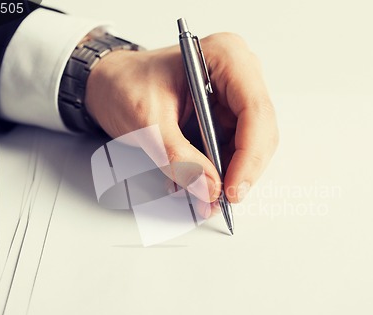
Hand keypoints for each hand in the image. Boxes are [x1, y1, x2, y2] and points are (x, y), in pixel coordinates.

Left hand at [85, 33, 277, 203]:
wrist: (112, 83)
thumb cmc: (126, 84)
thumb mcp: (146, 121)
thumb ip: (178, 158)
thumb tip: (209, 188)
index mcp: (225, 56)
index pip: (254, 110)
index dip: (249, 155)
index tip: (232, 188)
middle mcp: (238, 73)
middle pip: (260, 131)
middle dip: (242, 169)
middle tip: (220, 198)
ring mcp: (235, 95)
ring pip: (252, 145)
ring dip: (231, 174)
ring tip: (205, 194)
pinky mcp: (228, 115)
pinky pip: (237, 150)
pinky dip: (222, 170)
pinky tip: (202, 181)